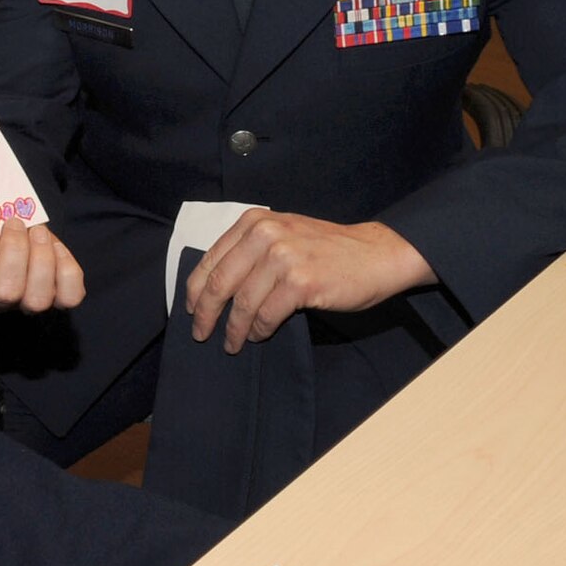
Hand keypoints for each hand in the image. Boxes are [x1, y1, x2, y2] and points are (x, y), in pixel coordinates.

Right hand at [0, 206, 84, 312]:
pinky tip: (57, 248)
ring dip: (41, 259)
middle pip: (5, 292)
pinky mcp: (56, 299)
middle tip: (15, 222)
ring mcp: (26, 304)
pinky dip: (66, 269)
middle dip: (14, 250)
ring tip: (38, 231)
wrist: (9, 233)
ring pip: (37, 299)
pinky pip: (69, 296)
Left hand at [184, 210, 433, 352]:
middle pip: (219, 283)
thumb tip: (213, 286)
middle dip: (205, 313)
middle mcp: (265, 234)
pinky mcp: (300, 282)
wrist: (376, 254)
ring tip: (231, 343)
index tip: (189, 310)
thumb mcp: (283, 234)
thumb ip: (250, 250)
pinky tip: (257, 336)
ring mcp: (282, 258)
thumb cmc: (328, 249)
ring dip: (233, 330)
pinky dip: (258, 330)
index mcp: (254, 222)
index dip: (195, 290)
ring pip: (241, 303)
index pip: (210, 260)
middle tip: (200, 334)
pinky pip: (266, 316)